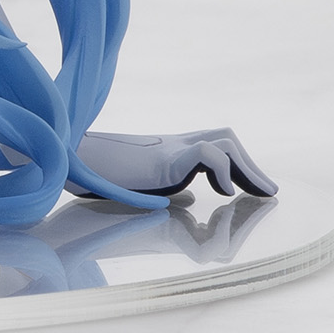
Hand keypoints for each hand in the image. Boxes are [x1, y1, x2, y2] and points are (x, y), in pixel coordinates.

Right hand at [74, 128, 275, 198]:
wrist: (66, 162)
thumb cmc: (95, 173)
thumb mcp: (142, 186)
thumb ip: (169, 187)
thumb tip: (193, 196)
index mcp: (166, 152)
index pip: (212, 144)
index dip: (239, 164)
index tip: (256, 188)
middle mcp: (170, 145)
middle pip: (223, 136)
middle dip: (250, 166)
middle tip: (267, 192)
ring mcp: (167, 150)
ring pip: (222, 141)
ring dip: (244, 169)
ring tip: (251, 193)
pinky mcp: (162, 159)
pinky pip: (206, 154)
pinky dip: (222, 171)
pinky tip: (221, 192)